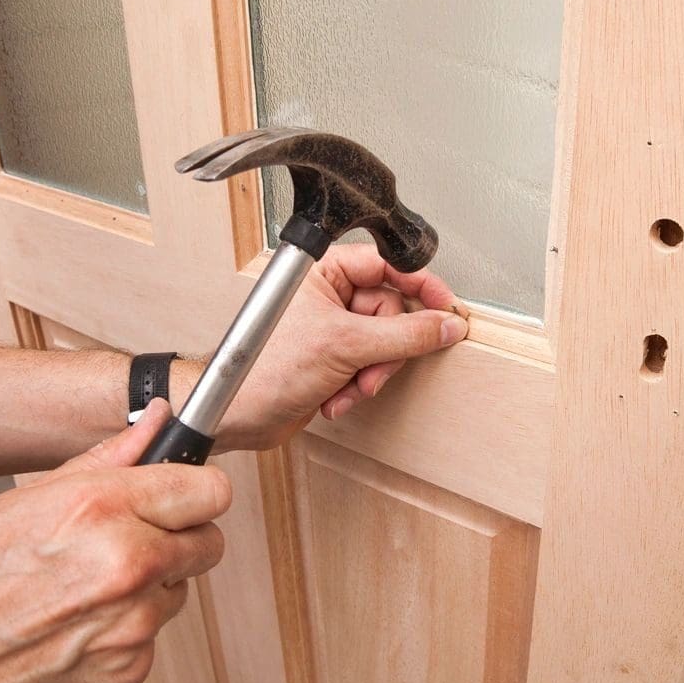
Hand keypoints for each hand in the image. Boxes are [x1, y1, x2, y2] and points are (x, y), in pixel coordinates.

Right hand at [0, 401, 229, 682]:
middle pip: (208, 542)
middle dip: (178, 538)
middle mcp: (127, 564)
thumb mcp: (31, 497)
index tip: (187, 494)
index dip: (198, 490)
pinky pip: (154, 635)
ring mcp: (133, 621)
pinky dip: (127, 630)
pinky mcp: (130, 667)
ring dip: (150, 586)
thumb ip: (110, 457)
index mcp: (103, 509)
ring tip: (89, 586)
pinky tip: (81, 623)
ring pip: (179, 590)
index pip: (211, 490)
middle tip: (133, 540)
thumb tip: (158, 419)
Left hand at [196, 244, 469, 450]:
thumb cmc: (261, 369)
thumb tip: (444, 325)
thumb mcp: (345, 345)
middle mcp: (329, 295)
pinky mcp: (333, 357)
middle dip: (387, 349)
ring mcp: (332, 327)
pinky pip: (370, 366)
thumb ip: (405, 334)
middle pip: (392, 310)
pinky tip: (337, 397)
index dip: (421, 286)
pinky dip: (359, 386)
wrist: (237, 416)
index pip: (389, 265)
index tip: (446, 308)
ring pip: (384, 343)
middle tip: (374, 368)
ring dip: (372, 373)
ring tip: (351, 387)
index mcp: (324, 272)